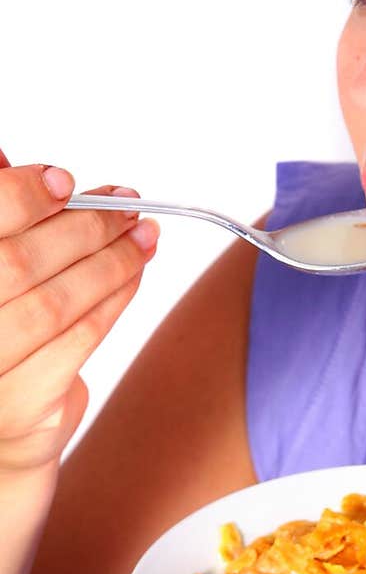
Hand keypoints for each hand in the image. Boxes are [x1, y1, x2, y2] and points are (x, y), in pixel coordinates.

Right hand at [0, 148, 159, 473]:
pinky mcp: (17, 407)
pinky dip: (113, 300)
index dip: (22, 196)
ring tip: (142, 237)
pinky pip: (79, 339)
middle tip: (126, 207)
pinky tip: (132, 276)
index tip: (65, 182)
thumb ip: (2, 225)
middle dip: (84, 226)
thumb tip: (22, 165)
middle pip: (18, 261)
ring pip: (55, 301)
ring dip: (110, 261)